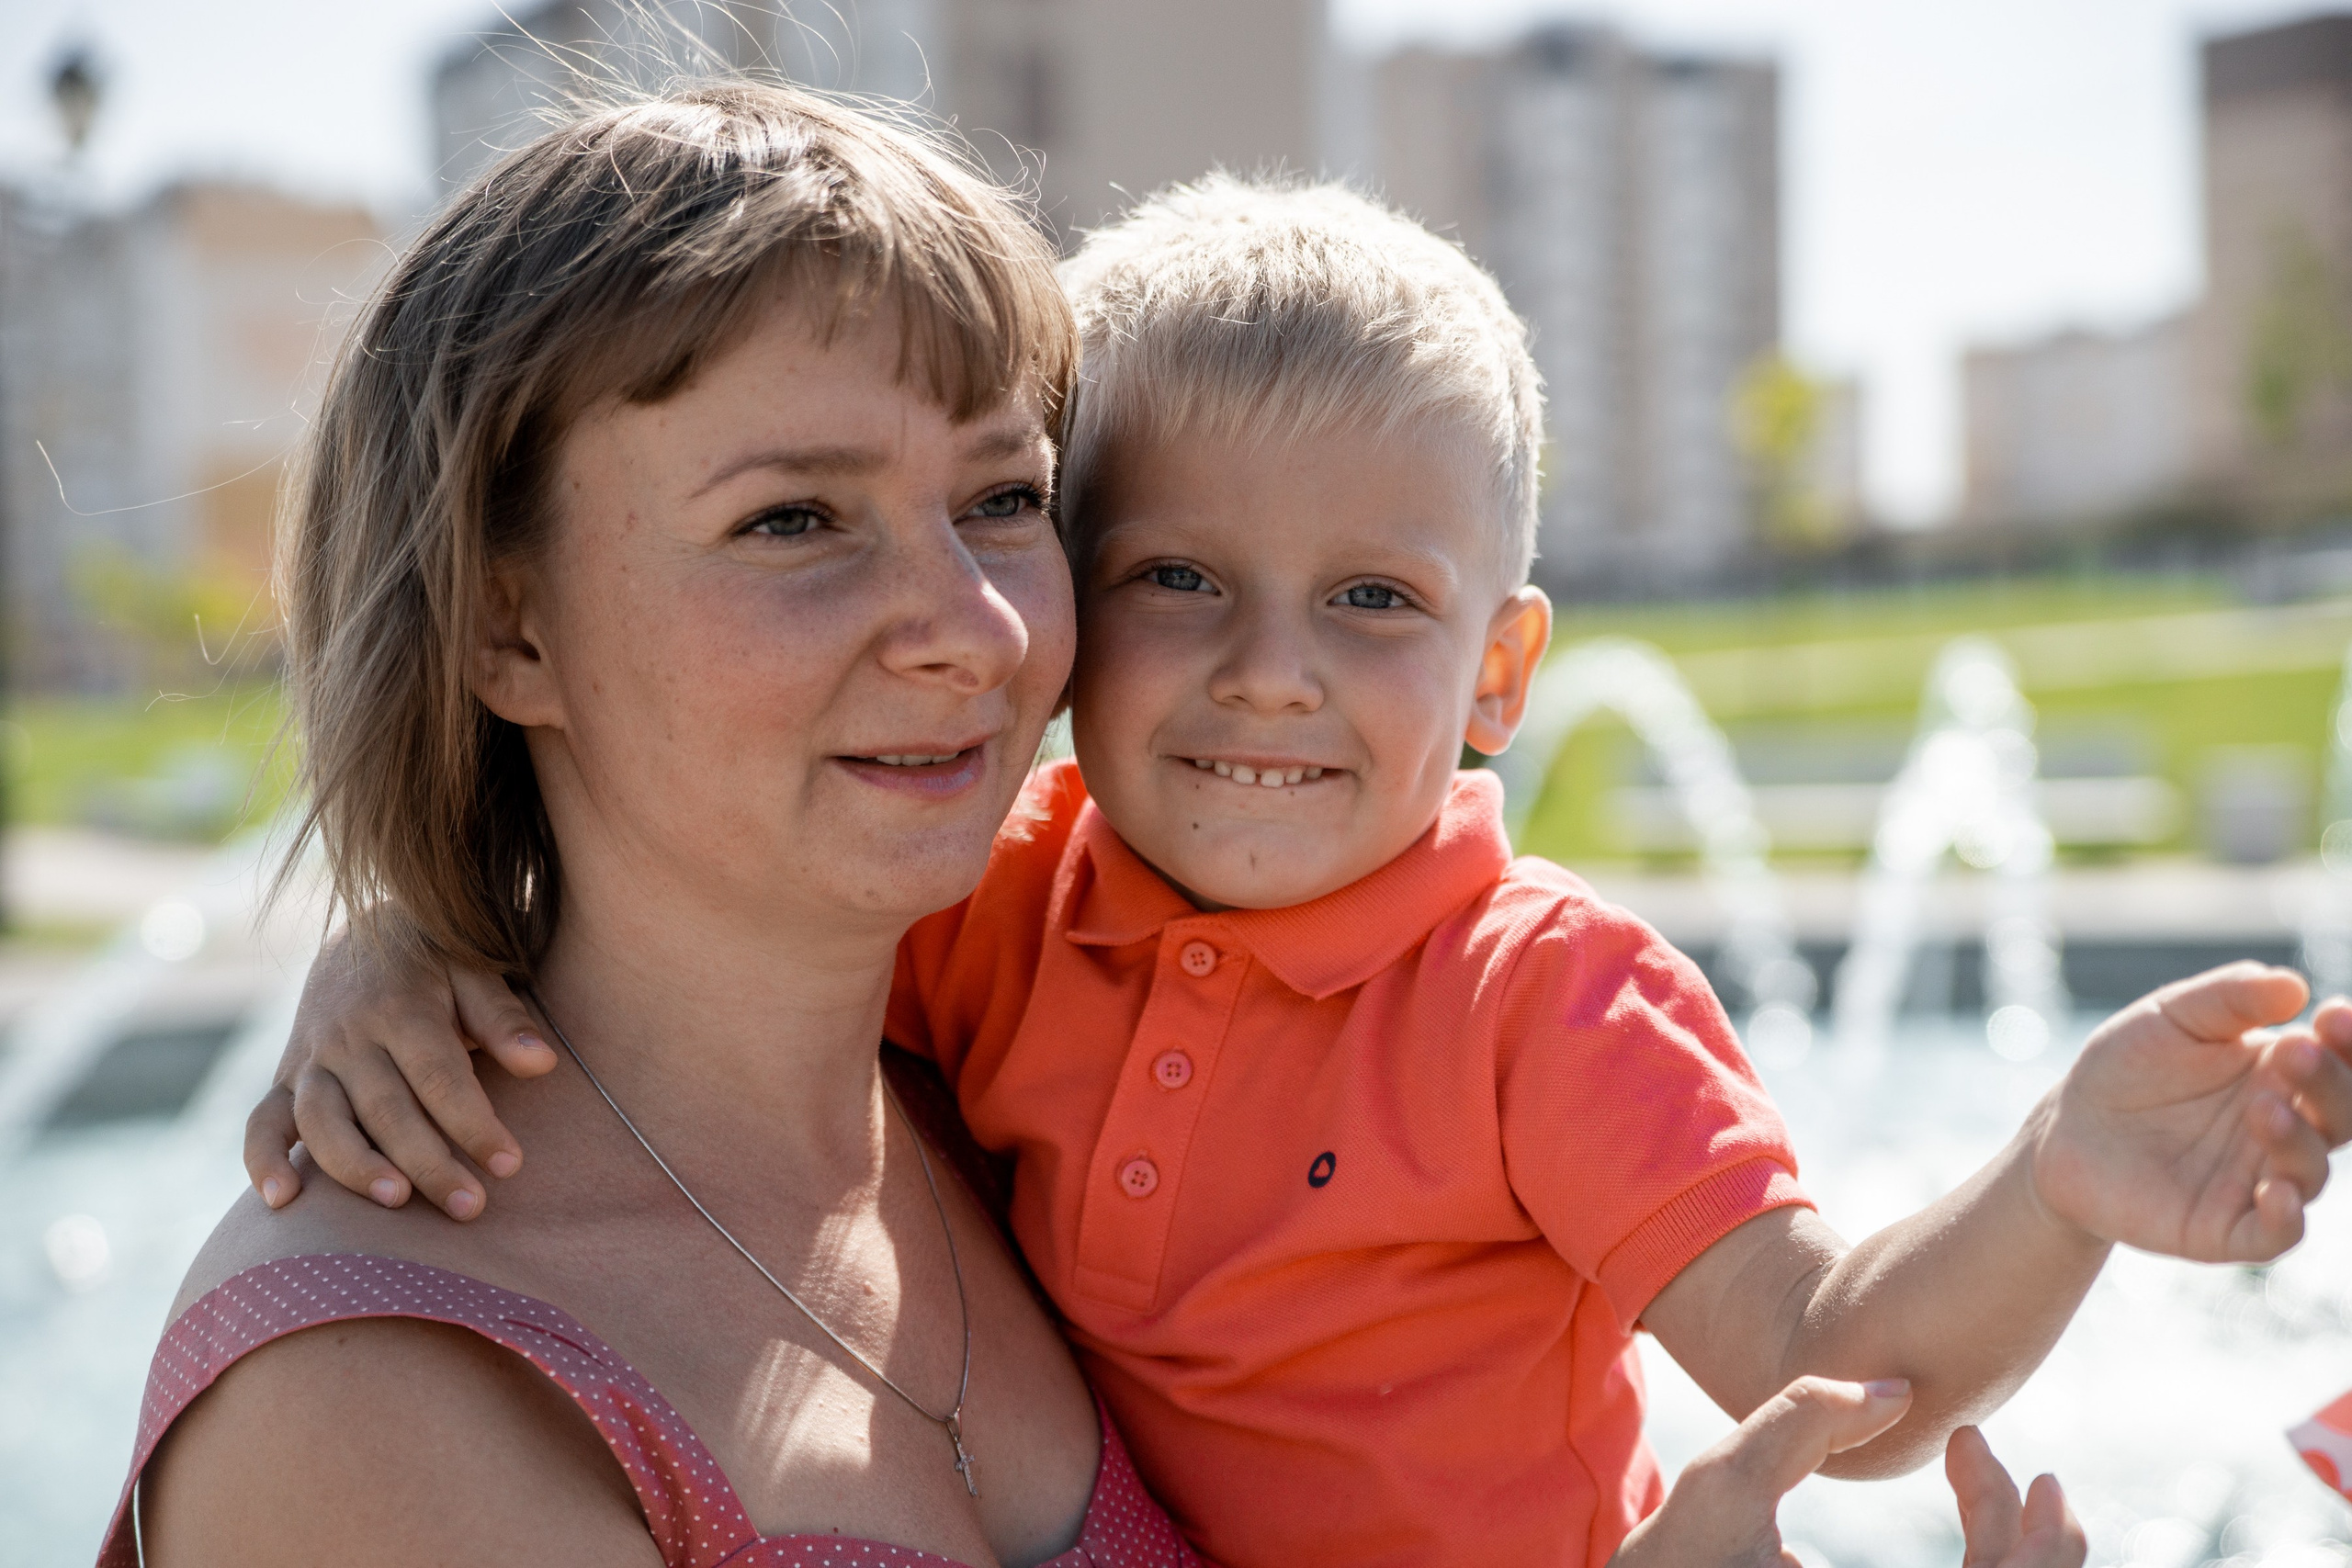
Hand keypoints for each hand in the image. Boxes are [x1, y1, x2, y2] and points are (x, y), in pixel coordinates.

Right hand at [243, 922, 554, 1219]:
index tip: (509, 1164)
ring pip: (323, 1122)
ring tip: (396, 1201)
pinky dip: (263, 1161)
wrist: (364, 939)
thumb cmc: (437, 965)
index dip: (473, 1123)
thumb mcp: (475, 972)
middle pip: (386, 1109)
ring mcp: (311, 1061)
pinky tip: (282, 1201)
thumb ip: (504, 1020)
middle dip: (428, 1162)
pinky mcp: (285, 1081)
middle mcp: (349, 1038)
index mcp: (401, 1009)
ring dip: (355, 1166)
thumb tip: (542, 1064)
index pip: (439, 1076)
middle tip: (470, 1207)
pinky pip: (262, 1123)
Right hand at [1608, 1379, 2082, 1567]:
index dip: (2017, 1519)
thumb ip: (1799, 1419)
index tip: (1973, 1442)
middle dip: (2042, 1539)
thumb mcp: (1721, 1484)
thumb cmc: (1670, 1563)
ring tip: (2000, 1494)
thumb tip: (1893, 1391)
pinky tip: (1976, 1538)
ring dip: (2023, 1559)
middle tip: (2015, 1470)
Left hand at [2033, 962, 2351, 1261]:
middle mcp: (2286, 1130)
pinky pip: (2274, 1235)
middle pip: (2338, 1114)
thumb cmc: (2128, 1065)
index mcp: (2283, 1075)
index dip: (2347, 1043)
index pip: (2340, 1062)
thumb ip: (2228, 999)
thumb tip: (2294, 985)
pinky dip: (2286, 1219)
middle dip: (2328, 1083)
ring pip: (2309, 1171)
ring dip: (2298, 1141)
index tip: (2333, 1015)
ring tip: (2263, 1108)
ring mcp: (2259, 1181)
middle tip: (2294, 1051)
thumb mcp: (2171, 1017)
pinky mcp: (2225, 1229)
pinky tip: (2277, 1194)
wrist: (2066, 1128)